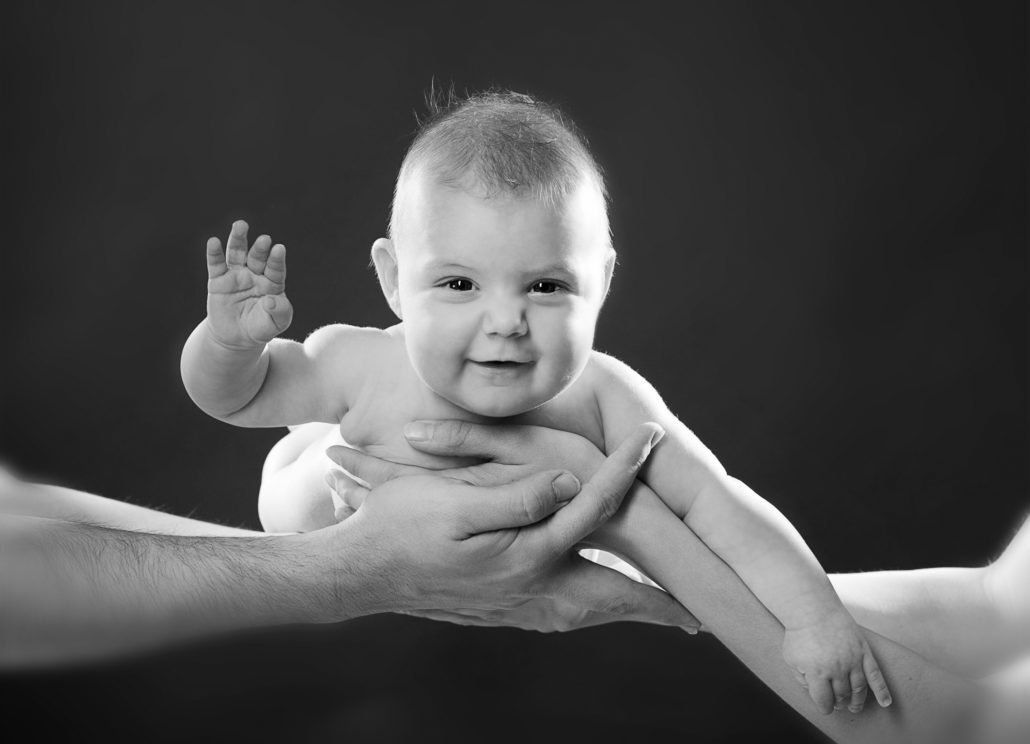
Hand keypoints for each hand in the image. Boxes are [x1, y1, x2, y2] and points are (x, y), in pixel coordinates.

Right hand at [205, 220, 292, 348]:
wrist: (236, 338)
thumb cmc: (261, 327)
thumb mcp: (275, 323)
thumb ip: (279, 312)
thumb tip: (271, 300)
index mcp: (272, 282)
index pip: (275, 269)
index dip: (276, 260)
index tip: (279, 249)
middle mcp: (255, 274)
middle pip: (257, 257)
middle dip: (260, 248)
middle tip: (265, 239)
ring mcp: (236, 275)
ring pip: (237, 254)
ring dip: (238, 239)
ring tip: (241, 225)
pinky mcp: (218, 280)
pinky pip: (216, 265)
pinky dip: (214, 253)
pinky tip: (213, 242)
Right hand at [324, 424, 700, 632]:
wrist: (357, 575)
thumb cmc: (398, 530)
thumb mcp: (451, 501)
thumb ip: (514, 495)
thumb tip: (566, 482)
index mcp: (526, 556)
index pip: (593, 509)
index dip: (625, 470)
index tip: (651, 438)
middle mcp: (532, 590)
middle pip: (614, 596)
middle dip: (658, 604)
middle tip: (699, 614)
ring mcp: (517, 607)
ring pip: (590, 612)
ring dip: (628, 612)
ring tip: (661, 615)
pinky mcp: (502, 611)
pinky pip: (563, 616)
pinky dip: (592, 612)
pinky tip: (593, 606)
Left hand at [782, 610, 892, 714]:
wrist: (813, 608)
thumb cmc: (800, 633)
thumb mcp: (791, 658)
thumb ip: (801, 678)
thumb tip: (813, 690)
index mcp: (817, 673)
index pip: (824, 701)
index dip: (824, 707)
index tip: (824, 706)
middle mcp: (837, 669)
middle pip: (842, 695)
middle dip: (839, 702)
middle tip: (838, 704)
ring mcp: (853, 660)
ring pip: (858, 689)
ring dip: (857, 701)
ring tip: (853, 707)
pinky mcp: (863, 651)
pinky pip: (876, 675)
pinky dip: (882, 691)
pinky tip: (885, 702)